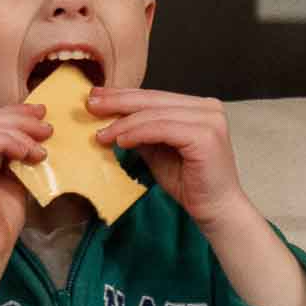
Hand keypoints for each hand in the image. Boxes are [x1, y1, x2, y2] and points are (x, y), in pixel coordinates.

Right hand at [0, 103, 50, 271]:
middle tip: (47, 126)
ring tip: (42, 146)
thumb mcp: (12, 179)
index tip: (41, 116)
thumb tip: (34, 136)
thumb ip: (15, 157)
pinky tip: (28, 153)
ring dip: (20, 133)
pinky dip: (10, 142)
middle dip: (21, 119)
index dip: (14, 115)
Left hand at [87, 88, 249, 229]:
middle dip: (118, 101)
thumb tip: (109, 117)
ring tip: (101, 133)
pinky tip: (120, 141)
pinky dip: (137, 133)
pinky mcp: (205, 135)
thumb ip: (140, 131)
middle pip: (153, 100)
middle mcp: (207, 107)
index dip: (123, 95)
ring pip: (155, 114)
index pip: (154, 96)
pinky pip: (162, 129)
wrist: (215, 210)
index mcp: (198, 107)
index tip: (95, 97)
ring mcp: (209, 119)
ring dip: (123, 123)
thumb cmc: (188, 182)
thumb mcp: (157, 150)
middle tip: (90, 104)